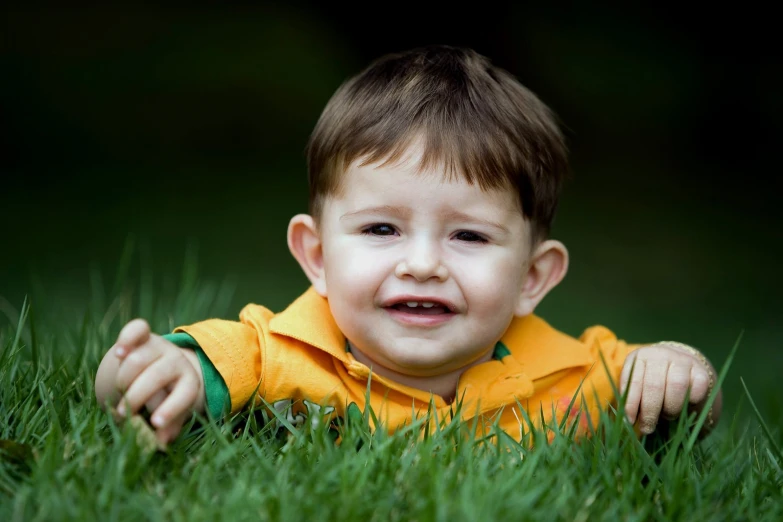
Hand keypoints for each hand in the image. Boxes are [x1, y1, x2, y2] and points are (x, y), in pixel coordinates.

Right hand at [103, 319, 204, 445]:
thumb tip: (160, 443)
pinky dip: (127, 338)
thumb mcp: (172, 413)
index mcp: (189, 383)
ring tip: (117, 394)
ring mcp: (160, 346)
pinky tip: (118, 353)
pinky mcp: (144, 335)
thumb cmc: (166, 397)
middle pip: (156, 376)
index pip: (185, 394)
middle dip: (136, 396)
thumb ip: (167, 427)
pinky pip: (137, 328)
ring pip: (138, 360)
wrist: (163, 367)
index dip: (171, 408)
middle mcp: (177, 362)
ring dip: (123, 379)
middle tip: (122, 414)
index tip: (155, 423)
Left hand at [620, 342, 719, 434]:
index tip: (629, 422)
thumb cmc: (653, 382)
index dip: (630, 405)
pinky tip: (686, 406)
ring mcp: (682, 360)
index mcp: (640, 357)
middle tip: (648, 428)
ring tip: (667, 416)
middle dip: (649, 412)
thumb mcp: (639, 385)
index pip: (634, 382)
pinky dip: (691, 401)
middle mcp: (661, 355)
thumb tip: (627, 422)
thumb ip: (633, 398)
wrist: (680, 367)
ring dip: (671, 407)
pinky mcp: (701, 369)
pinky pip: (697, 387)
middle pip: (654, 385)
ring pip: (677, 385)